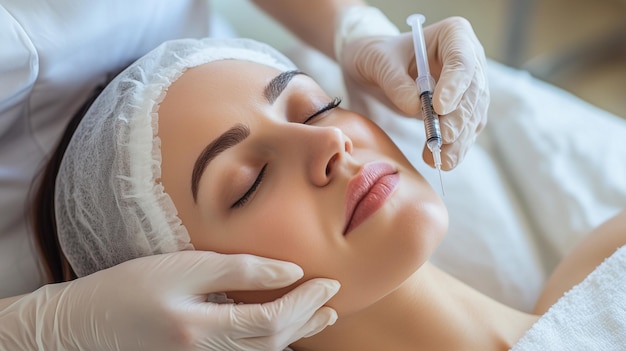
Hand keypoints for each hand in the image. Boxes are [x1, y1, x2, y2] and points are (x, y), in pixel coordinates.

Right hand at [1, 251, 338, 350]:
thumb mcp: (180, 267)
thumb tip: (288, 271)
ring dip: (295, 335)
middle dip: (307, 320)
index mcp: (199, 331)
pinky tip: (281, 333)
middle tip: (332, 297)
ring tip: (319, 315)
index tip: (327, 282)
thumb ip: (237, 269)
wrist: (80, 327)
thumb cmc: (126, 289)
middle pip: (272, 344)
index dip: (305, 303)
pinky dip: (269, 344)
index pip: (271, 322)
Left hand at [336, 7, 488, 169]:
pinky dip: (458, 147)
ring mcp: (470, 86)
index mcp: (453, 35)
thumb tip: (416, 107)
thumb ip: (395, 82)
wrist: (377, 68)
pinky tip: (446, 160)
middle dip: (458, 118)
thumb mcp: (377, 62)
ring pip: (473, 115)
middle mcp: (469, 59)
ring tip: (442, 158)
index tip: (439, 107)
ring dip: (460, 139)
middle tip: (443, 138)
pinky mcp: (464, 111)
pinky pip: (466, 130)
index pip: (461, 60)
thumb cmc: (378, 56)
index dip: (454, 85)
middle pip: (473, 91)